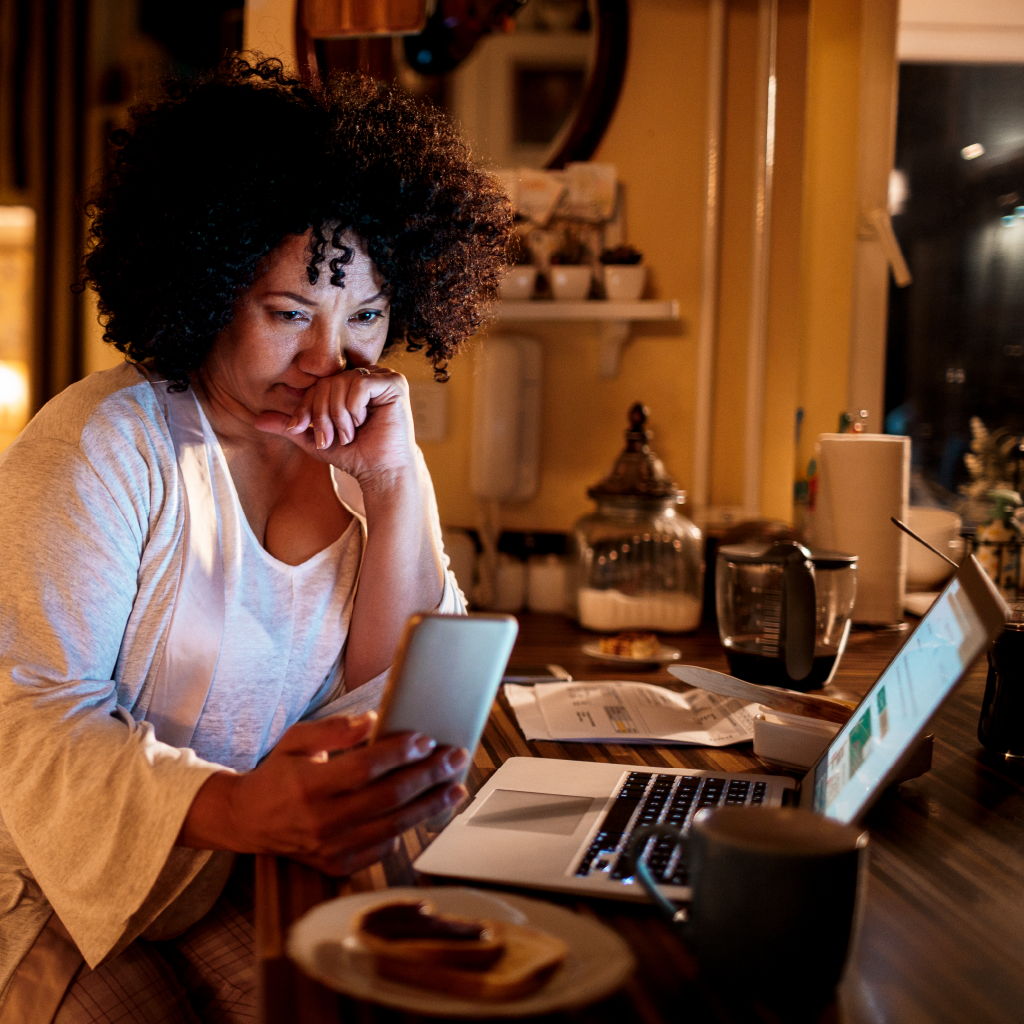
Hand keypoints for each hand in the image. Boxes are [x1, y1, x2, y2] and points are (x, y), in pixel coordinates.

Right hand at [185, 712, 468, 875]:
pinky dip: (406, 829)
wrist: (247, 820)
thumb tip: (373, 721)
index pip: (364, 769)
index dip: (398, 754)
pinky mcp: (337, 866)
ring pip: (393, 827)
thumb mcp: (296, 741)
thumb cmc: (277, 774)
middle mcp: (321, 822)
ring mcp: (330, 849)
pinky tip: (425, 811)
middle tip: (454, 758)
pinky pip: (382, 849)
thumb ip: (334, 730)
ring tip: (455, 787)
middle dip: (427, 776)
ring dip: (429, 806)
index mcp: (309, 787)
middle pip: (388, 799)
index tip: (425, 740)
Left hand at [254, 367, 416, 481]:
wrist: (380, 473)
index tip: (304, 430)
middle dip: (322, 415)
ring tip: (349, 434)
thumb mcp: (315, 439)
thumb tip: (256, 419)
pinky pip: (359, 384)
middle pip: (327, 382)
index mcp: (350, 383)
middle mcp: (367, 376)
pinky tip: (364, 423)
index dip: (306, 407)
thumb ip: (290, 425)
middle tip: (332, 438)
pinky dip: (355, 408)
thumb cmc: (353, 455)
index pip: (317, 384)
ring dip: (339, 416)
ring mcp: (382, 377)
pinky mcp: (395, 383)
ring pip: (342, 382)